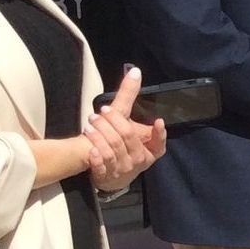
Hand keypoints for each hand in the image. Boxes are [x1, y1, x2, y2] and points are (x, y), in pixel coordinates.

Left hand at [86, 66, 166, 190]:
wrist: (106, 170)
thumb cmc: (120, 142)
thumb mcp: (126, 120)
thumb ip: (129, 97)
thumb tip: (135, 71)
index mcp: (148, 150)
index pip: (159, 144)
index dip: (160, 134)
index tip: (159, 121)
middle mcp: (137, 161)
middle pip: (127, 138)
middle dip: (113, 124)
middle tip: (101, 112)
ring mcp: (122, 170)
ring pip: (112, 150)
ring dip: (100, 136)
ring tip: (90, 124)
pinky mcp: (107, 177)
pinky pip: (102, 166)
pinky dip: (96, 157)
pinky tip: (91, 148)